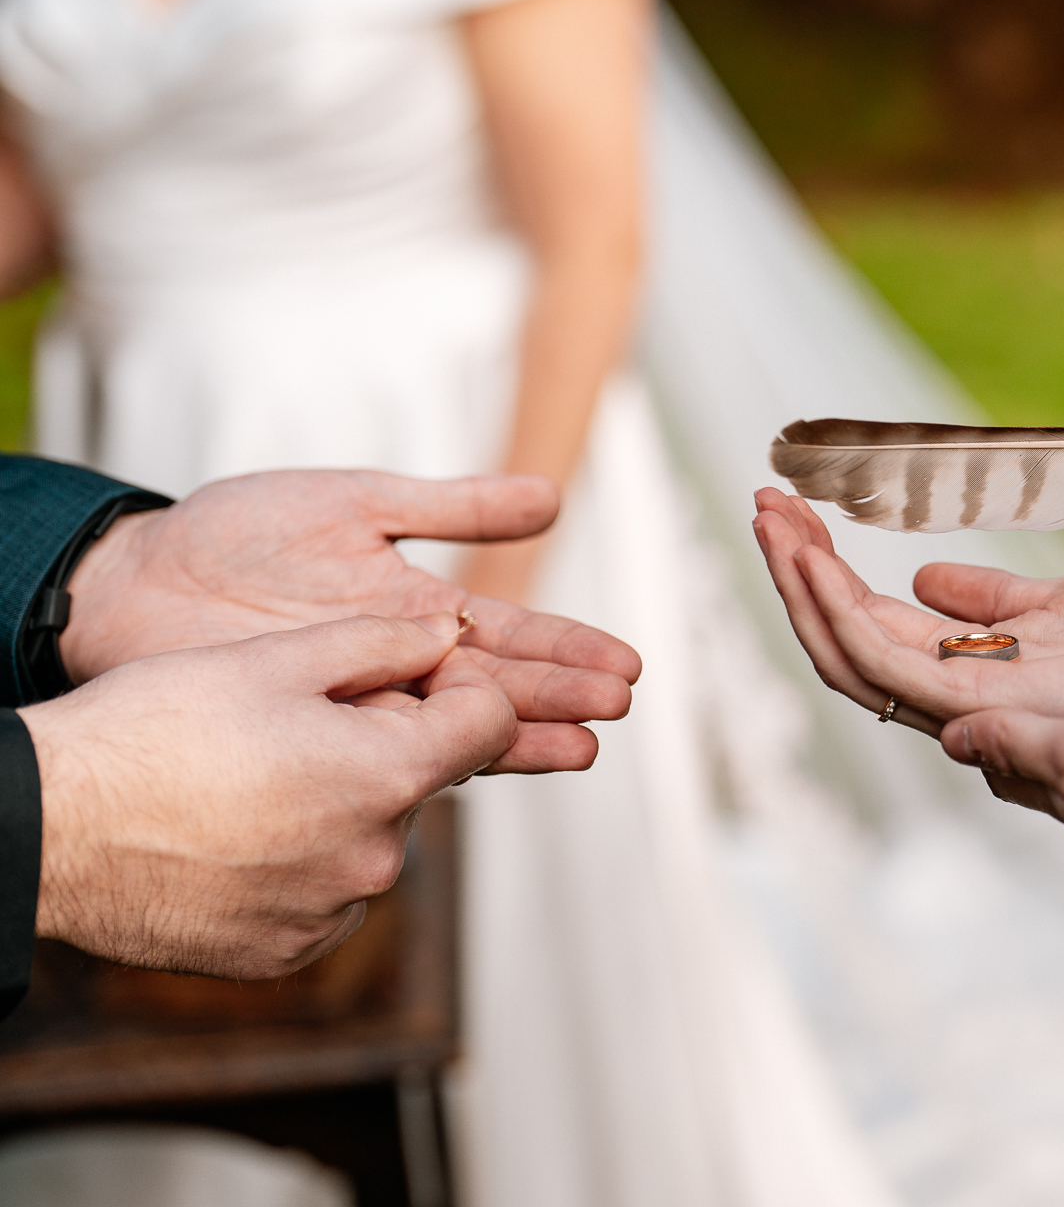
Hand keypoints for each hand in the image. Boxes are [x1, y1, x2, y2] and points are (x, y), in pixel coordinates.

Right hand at [20, 614, 516, 978]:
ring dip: (337, 805)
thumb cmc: (149, 737)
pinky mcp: (285, 955)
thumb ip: (383, 643)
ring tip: (248, 780)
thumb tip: (448, 635)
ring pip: (370, 837)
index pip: (490, 724)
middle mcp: (376, 859)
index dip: (457, 688)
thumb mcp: (273, 660)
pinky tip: (233, 834)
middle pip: (421, 782)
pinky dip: (298, 863)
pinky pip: (324, 895)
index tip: (411, 675)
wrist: (48, 829)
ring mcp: (332, 915)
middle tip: (292, 725)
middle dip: (381, 746)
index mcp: (389, 777)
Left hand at [62, 471, 640, 772]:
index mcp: (420, 612)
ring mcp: (357, 706)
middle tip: (618, 706)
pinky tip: (475, 768)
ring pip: (452, 728)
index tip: (627, 664)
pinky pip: (378, 751)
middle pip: (497, 686)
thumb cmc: (239, 534)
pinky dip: (428, 761)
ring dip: (518, 738)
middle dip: (560, 694)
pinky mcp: (309, 736)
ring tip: (580, 747)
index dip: (568, 649)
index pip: (512, 634)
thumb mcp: (361, 502)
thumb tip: (553, 498)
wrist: (134, 580)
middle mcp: (401, 667)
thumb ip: (455, 507)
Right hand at [753, 488, 1063, 817]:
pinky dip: (837, 608)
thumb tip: (927, 575)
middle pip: (844, 641)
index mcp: (970, 669)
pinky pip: (884, 659)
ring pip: (847, 651)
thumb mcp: (1062, 604)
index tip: (796, 513)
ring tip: (771, 519)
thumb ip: (992, 598)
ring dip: (801, 584)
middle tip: (762, 507)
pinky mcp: (979, 704)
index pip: (872, 624)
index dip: (826, 573)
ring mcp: (962, 705)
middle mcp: (954, 695)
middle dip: (795, 575)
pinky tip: (814, 559)